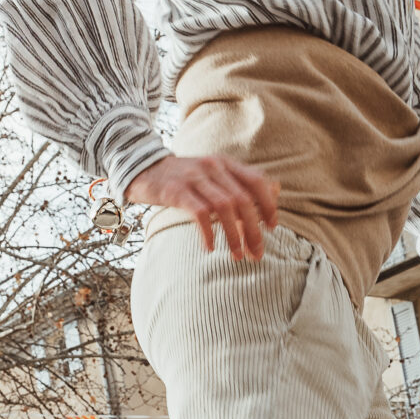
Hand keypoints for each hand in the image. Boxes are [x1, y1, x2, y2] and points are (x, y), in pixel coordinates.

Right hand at [123, 154, 279, 260]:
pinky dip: (207, 233)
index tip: (272, 228)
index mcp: (225, 163)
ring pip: (224, 207)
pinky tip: (209, 248)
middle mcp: (213, 167)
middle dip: (253, 230)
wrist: (143, 168)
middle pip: (242, 199)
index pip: (257, 181)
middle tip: (257, 253)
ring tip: (237, 255)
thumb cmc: (183, 178)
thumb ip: (240, 181)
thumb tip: (276, 190)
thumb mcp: (213, 174)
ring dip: (234, 235)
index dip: (268, 204)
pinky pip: (199, 214)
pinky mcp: (176, 190)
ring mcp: (194, 177)